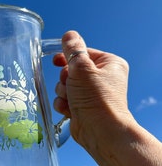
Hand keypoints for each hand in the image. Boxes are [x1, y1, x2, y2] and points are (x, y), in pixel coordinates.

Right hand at [53, 30, 131, 148]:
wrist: (100, 131)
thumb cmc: (96, 98)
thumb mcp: (82, 68)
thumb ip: (73, 50)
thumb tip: (69, 35)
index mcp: (109, 64)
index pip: (83, 53)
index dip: (68, 56)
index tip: (56, 60)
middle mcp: (101, 78)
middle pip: (71, 70)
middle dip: (65, 79)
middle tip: (71, 85)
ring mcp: (91, 94)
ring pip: (65, 85)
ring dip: (63, 92)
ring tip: (72, 100)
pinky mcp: (81, 107)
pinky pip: (64, 99)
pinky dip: (64, 104)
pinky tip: (69, 109)